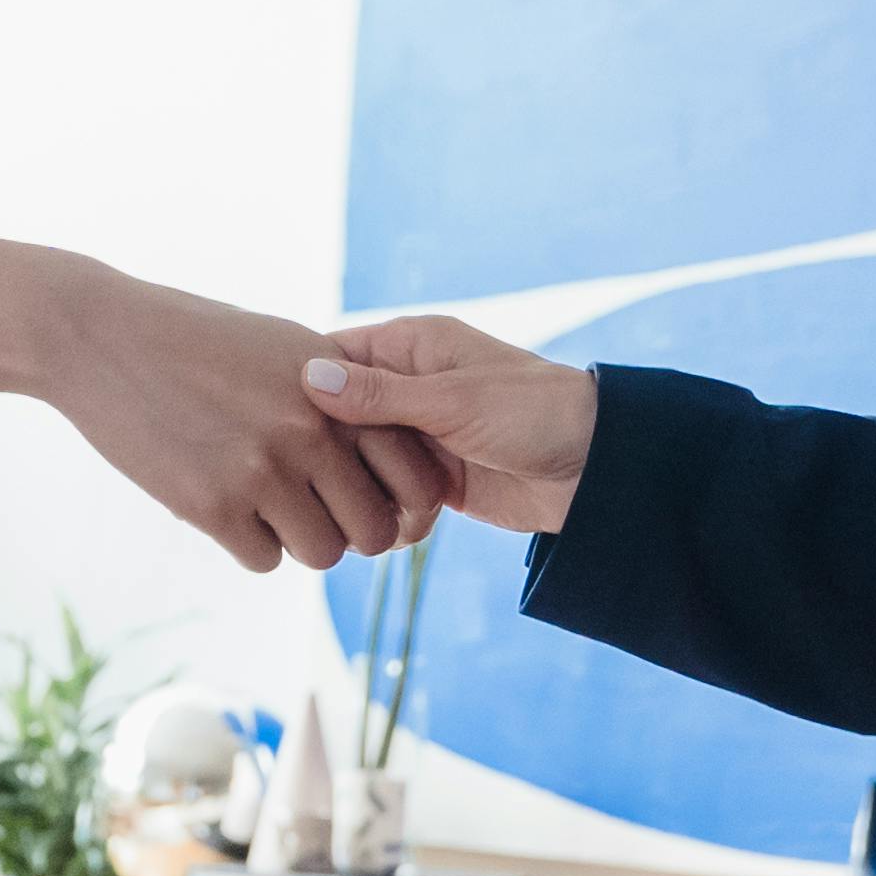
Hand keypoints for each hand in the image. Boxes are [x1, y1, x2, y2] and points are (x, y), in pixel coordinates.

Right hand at [41, 267, 445, 572]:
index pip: (416, 478)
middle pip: (375, 531)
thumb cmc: (195, 336)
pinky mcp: (212, 505)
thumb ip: (342, 390)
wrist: (103, 337)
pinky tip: (223, 505)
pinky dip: (248, 543)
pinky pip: (262, 559)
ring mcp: (263, 470)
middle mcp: (313, 431)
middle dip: (351, 532)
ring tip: (266, 508)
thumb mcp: (284, 345)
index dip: (402, 504)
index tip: (371, 500)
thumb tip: (387, 442)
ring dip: (299, 540)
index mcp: (341, 390)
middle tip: (316, 513)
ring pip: (322, 553)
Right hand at [300, 316, 596, 534]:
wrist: (598, 468)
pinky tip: (392, 529)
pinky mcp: (434, 478)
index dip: (302, 386)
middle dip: (330, 452)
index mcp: (410, 347)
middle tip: (318, 480)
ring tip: (360, 509)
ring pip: (360, 463)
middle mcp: (408, 387)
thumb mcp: (453, 400)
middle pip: (339, 418)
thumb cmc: (534, 412)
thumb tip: (309, 377)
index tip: (277, 421)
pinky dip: (390, 513)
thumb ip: (381, 395)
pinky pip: (391, 495)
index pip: (333, 356)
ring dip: (361, 489)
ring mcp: (419, 435)